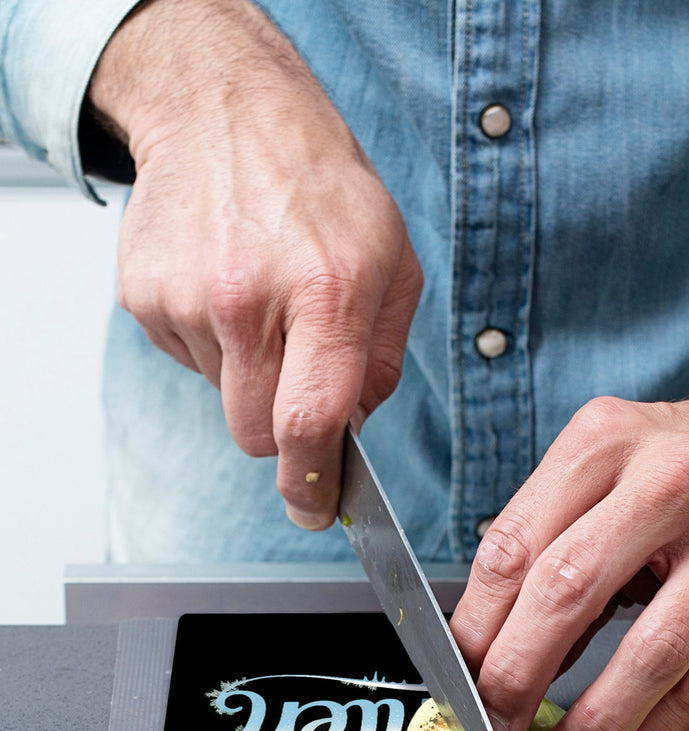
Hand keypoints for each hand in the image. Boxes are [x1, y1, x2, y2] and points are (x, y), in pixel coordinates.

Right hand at [88, 0, 421, 527]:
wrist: (231, 115)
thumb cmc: (324, 190)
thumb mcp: (395, 268)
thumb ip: (384, 362)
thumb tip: (356, 429)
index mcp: (327, 295)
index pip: (312, 421)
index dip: (314, 481)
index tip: (316, 510)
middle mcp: (252, 299)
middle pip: (257, 434)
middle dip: (285, 433)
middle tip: (299, 381)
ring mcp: (190, 297)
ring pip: (225, 401)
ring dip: (251, 377)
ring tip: (267, 306)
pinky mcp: (147, 295)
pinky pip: (189, 363)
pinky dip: (215, 346)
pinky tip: (231, 291)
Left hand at [450, 382, 688, 730]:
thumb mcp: (618, 464)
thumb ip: (558, 539)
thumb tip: (495, 644)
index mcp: (605, 441)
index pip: (513, 545)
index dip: (475, 626)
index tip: (457, 678)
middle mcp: (669, 481)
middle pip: (567, 590)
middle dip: (517, 675)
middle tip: (494, 723)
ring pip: (647, 651)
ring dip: (593, 721)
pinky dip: (653, 729)